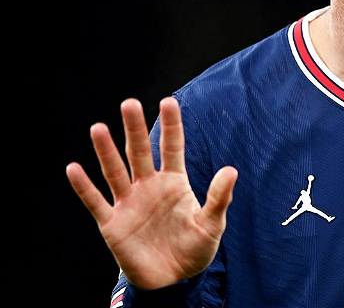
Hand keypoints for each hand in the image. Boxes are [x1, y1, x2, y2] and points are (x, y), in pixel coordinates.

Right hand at [66, 97, 237, 288]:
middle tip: (129, 103)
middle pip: (140, 152)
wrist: (173, 281)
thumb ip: (219, 197)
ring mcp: (129, 203)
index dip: (171, 125)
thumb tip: (231, 170)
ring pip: (115, 171)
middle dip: (134, 128)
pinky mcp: (113, 224)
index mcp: (174, 182)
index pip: (172, 147)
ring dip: (106, 151)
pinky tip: (74, 168)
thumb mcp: (212, 224)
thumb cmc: (195, 249)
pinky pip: (96, 202)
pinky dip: (84, 187)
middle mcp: (149, 186)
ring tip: (98, 127)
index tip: (169, 101)